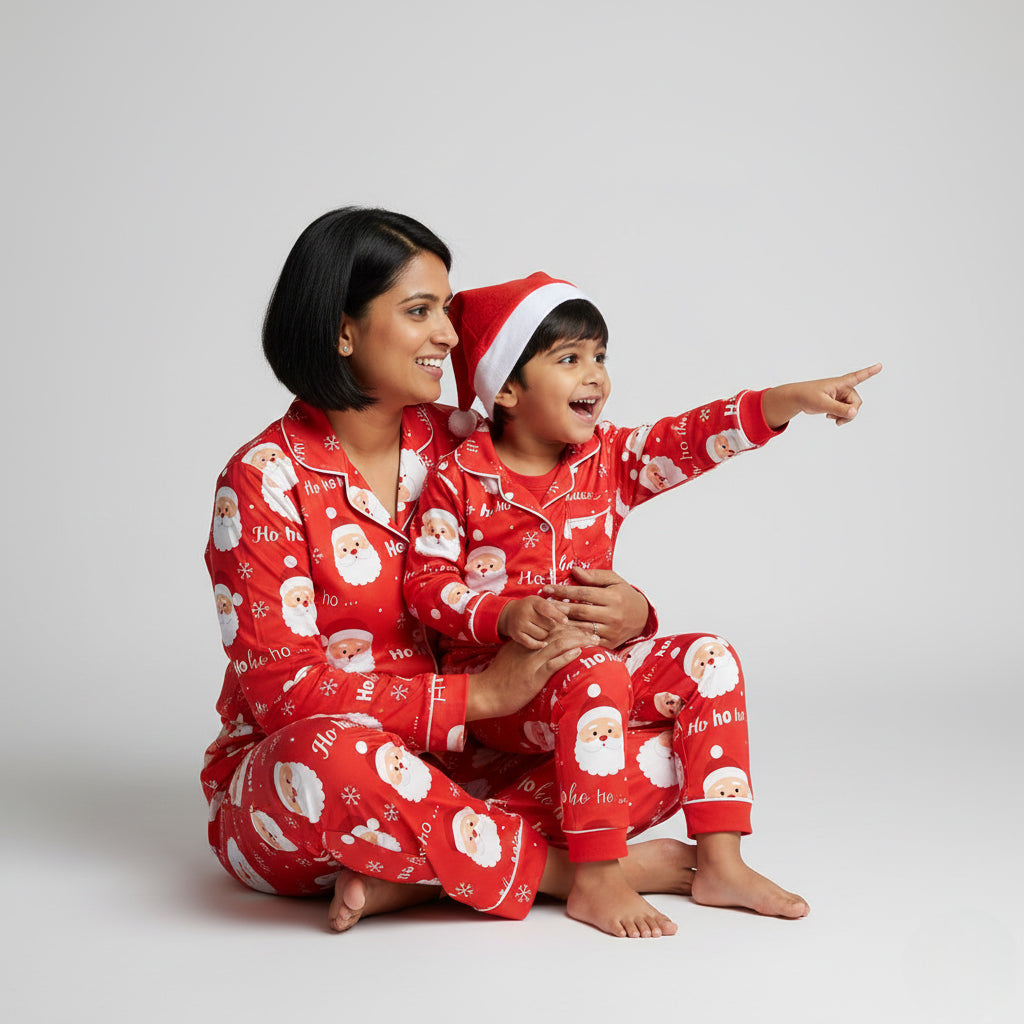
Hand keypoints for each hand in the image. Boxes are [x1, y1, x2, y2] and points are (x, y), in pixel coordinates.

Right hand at [465, 625, 589, 720]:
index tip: (582, 627)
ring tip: (592, 640)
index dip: (569, 627)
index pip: (550, 629)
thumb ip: (524, 650)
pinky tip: (578, 653)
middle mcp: (529, 648)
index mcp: (524, 642)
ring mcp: (531, 661)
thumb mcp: (510, 657)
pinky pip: (552, 663)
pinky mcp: (533, 676)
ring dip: (578, 641)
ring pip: (558, 644)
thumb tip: (541, 649)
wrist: (486, 693)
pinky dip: (566, 656)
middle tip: (594, 632)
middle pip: (557, 633)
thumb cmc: (499, 678)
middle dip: (578, 632)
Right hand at [497, 596, 567, 649]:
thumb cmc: (530, 608)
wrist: (508, 614)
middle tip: (550, 625)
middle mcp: (525, 612)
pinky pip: (532, 644)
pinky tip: (544, 643)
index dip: (557, 615)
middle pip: (548, 625)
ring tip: (543, 630)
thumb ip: (554, 607)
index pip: (547, 609)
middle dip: (552, 626)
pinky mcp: (516, 635)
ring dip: (546, 635)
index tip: (565, 621)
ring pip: (542, 635)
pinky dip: (539, 644)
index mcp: (533, 602)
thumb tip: (570, 615)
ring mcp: (519, 625)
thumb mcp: (540, 602)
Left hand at [541, 567, 649, 648]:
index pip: (583, 593)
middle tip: (542, 604)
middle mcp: (613, 615)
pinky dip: (572, 637)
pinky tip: (559, 632)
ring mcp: (611, 631)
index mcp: (614, 597)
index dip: (564, 591)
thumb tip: (574, 571)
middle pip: (580, 611)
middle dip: (559, 607)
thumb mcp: (614, 580)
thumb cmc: (625, 595)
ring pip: (582, 628)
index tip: (547, 589)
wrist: (643, 618)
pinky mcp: (610, 643)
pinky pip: (587, 641)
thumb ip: (595, 576)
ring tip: (546, 618)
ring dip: (562, 623)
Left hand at [761, 363, 881, 428]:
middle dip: (850, 412)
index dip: (869, 372)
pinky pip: (846, 411)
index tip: (880, 365)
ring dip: (845, 416)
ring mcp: (841, 395)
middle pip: (856, 402)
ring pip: (852, 409)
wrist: (797, 399)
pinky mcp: (837, 402)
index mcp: (840, 383)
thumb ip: (839, 409)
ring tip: (833, 420)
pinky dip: (841, 416)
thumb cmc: (808, 396)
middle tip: (839, 421)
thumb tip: (854, 413)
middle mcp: (843, 388)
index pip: (857, 376)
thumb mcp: (823, 404)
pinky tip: (830, 417)